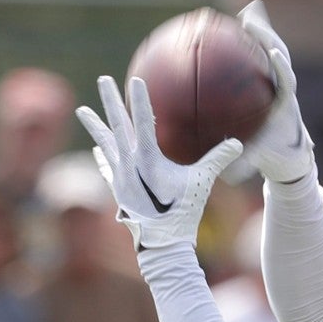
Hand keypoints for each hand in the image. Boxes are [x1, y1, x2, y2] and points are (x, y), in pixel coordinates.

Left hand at [76, 76, 241, 249]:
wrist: (161, 241)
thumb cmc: (183, 211)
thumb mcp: (202, 182)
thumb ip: (218, 159)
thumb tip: (239, 143)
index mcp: (147, 158)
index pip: (143, 121)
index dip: (140, 99)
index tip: (136, 80)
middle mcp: (128, 163)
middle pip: (117, 125)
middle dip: (110, 100)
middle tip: (103, 80)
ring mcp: (119, 176)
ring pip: (105, 143)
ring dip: (95, 125)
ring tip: (82, 110)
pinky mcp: (117, 189)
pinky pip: (106, 165)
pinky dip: (102, 154)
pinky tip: (96, 148)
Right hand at [220, 0, 314, 185]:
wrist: (289, 159)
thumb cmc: (276, 159)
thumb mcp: (260, 162)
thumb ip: (245, 164)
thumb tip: (227, 173)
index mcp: (286, 106)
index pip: (287, 82)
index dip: (282, 68)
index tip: (274, 54)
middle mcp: (285, 90)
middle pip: (280, 57)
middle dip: (267, 37)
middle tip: (251, 19)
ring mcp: (279, 84)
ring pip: (271, 52)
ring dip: (260, 33)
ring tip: (245, 13)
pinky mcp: (272, 83)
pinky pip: (258, 59)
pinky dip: (250, 45)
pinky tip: (233, 31)